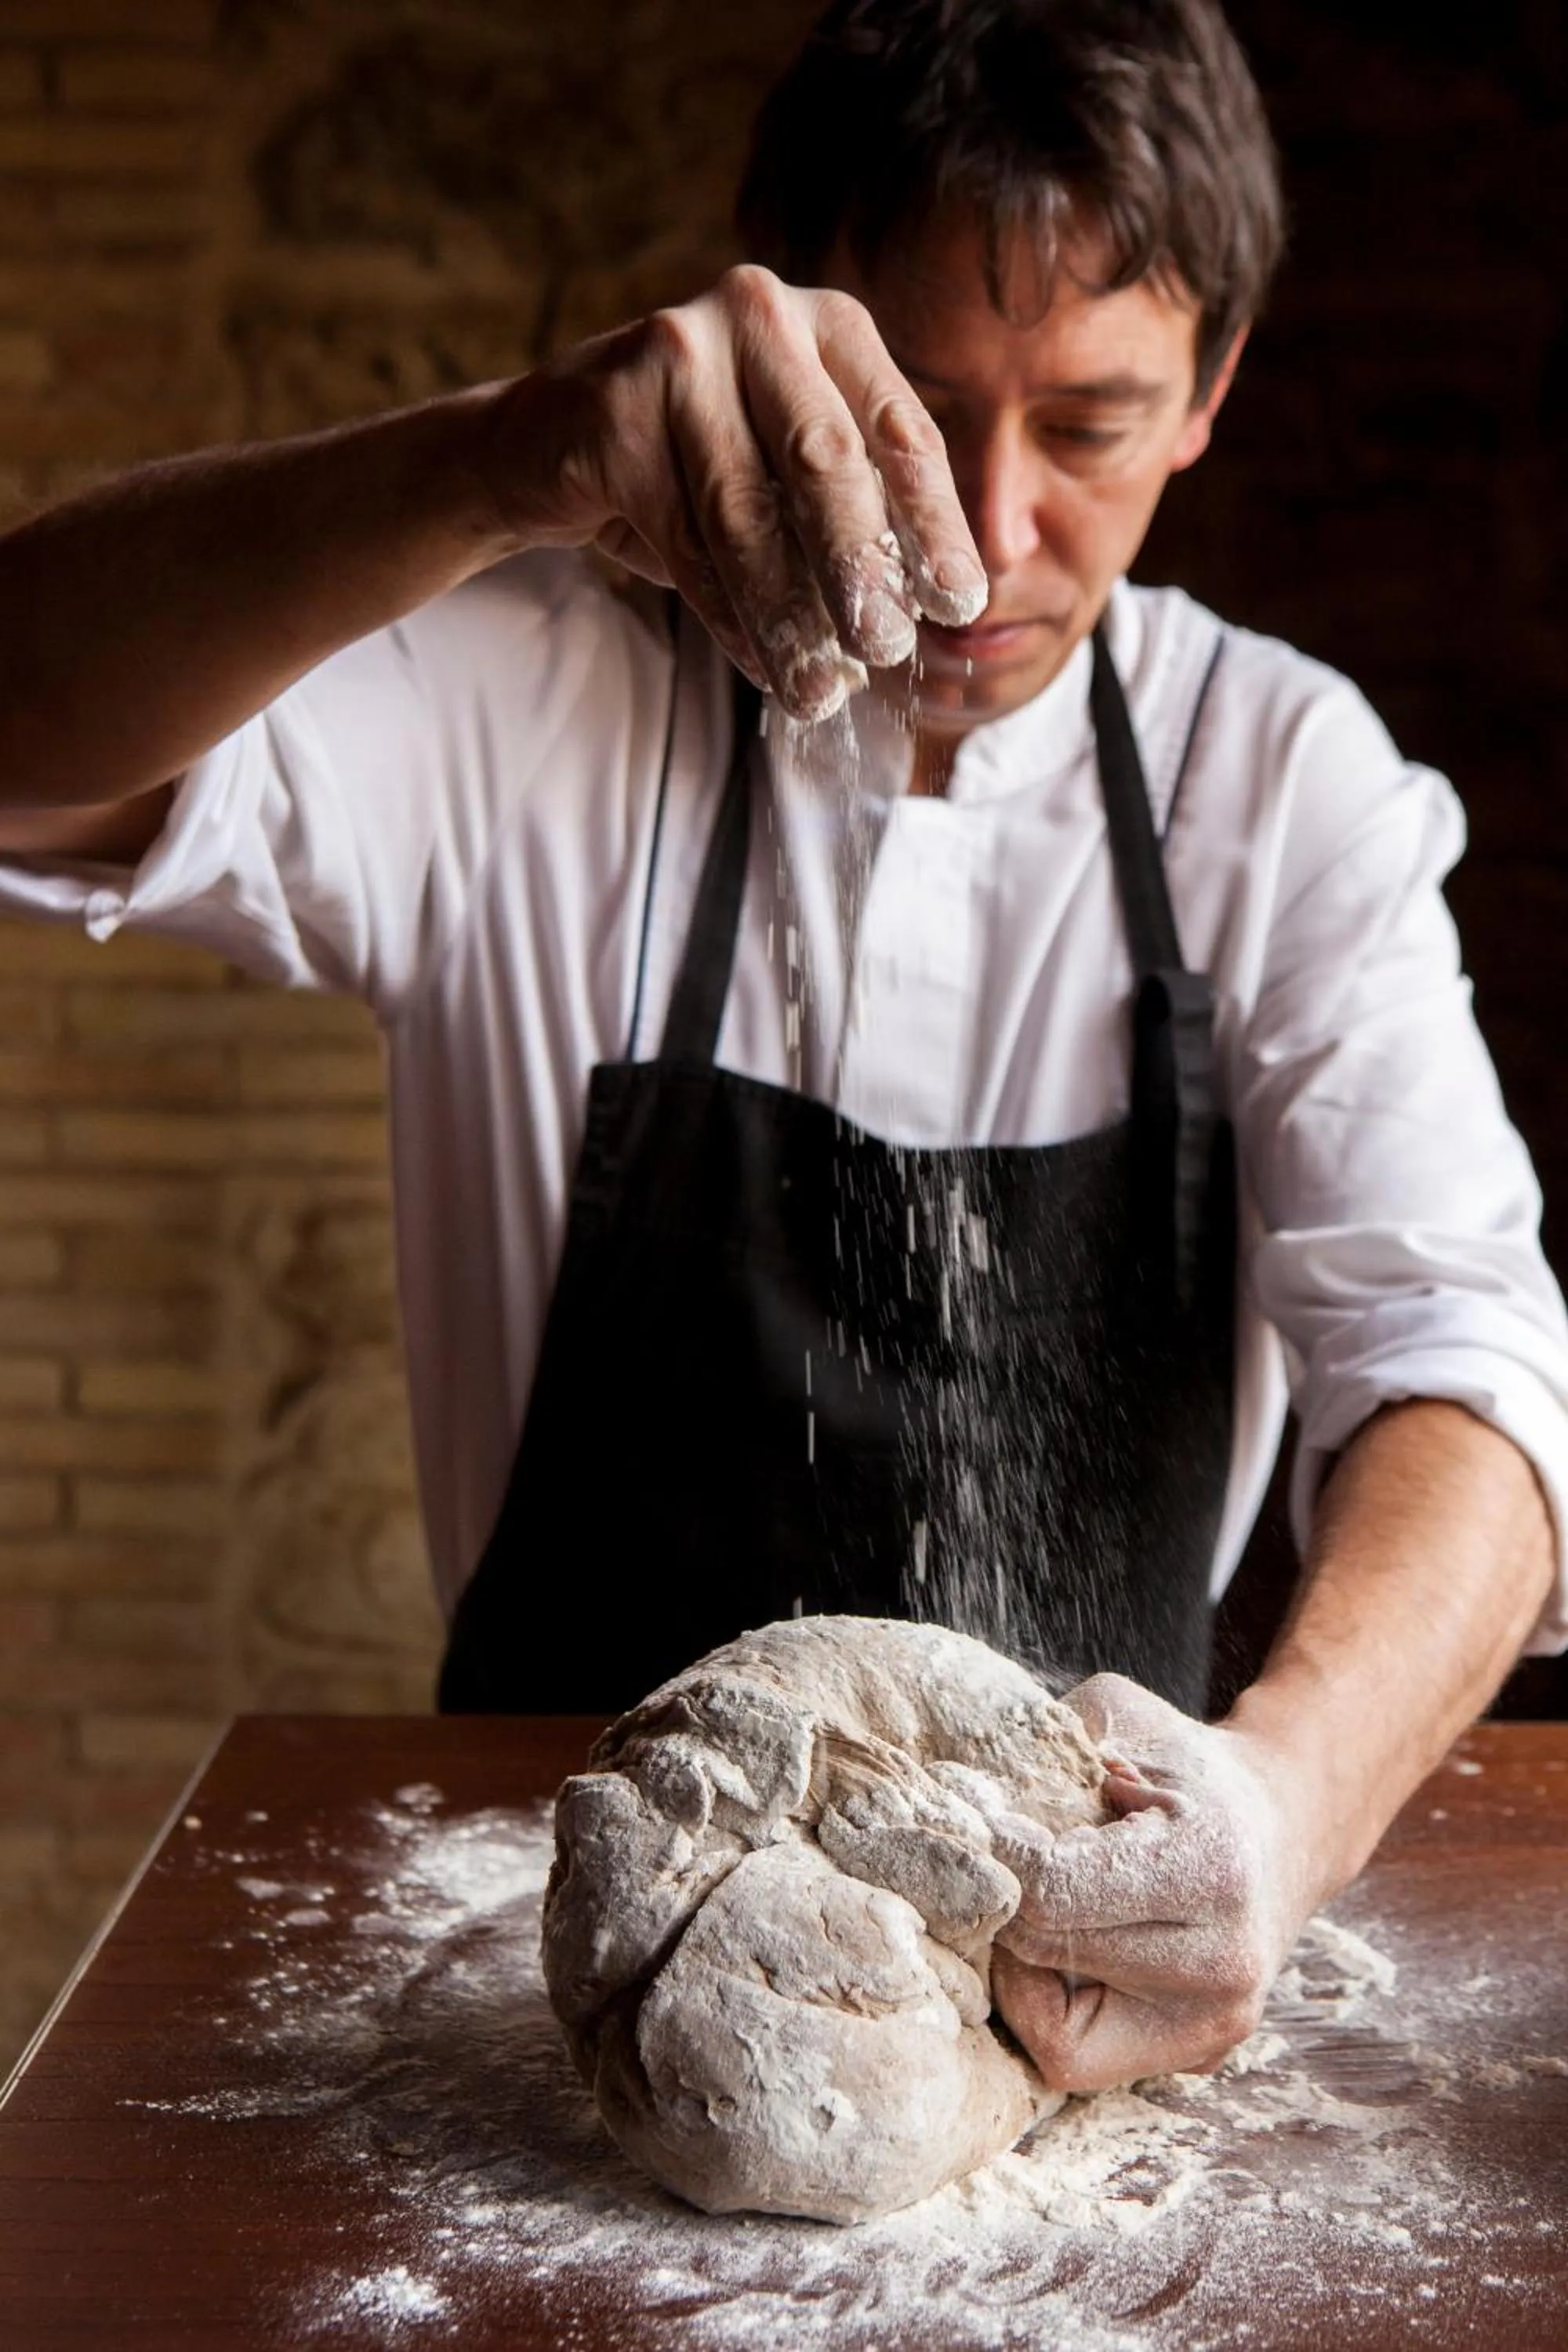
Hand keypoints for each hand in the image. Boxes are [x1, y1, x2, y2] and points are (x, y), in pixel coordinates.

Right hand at [483, 265, 987, 719]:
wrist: (544, 447)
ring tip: (819, 690)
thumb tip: (918, 621)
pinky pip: (683, 536)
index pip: (901, 431)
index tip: (961, 604)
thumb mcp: (785, 474)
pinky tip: (759, 665)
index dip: (935, 524)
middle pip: (827, 462)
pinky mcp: (612, 408)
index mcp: (828, 326)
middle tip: (889, 649)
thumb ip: (851, 518)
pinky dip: (725, 614)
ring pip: (748, 511)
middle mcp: (760, 316)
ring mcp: (678, 352)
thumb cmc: (693, 466)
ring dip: (789, 615)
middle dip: (862, 568)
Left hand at [988, 1674, 1314, 2093]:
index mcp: (1210, 1868)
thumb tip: (960, 1794)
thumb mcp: (1120, 1717)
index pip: (1054, 1890)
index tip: (980, 1821)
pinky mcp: (1193, 2057)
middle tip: (991, 1860)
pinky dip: (1047, 2003)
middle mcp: (1222, 1963)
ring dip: (1018, 1960)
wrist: (1285, 1826)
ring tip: (1031, 1903)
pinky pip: (1076, 2054)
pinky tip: (1060, 1948)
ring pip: (1049, 2022)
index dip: (999, 1856)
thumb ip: (1044, 1745)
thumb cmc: (1188, 1766)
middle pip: (1045, 1952)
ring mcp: (1212, 2026)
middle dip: (1001, 1904)